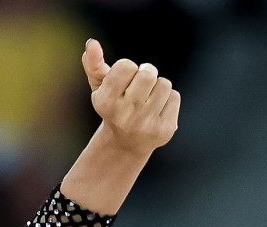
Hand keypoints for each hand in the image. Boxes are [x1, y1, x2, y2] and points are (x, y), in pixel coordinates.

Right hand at [81, 38, 178, 156]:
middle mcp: (125, 115)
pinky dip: (168, 100)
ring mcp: (146, 125)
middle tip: (141, 86)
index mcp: (106, 102)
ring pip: (164, 84)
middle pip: (148, 73)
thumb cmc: (113, 107)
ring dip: (158, 86)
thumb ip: (93, 64)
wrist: (125, 144)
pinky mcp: (164, 130)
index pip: (126, 65)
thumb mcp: (100, 87)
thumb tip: (91, 43)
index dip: (127, 69)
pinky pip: (174, 97)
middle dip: (147, 74)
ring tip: (148, 99)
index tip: (123, 81)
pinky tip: (157, 110)